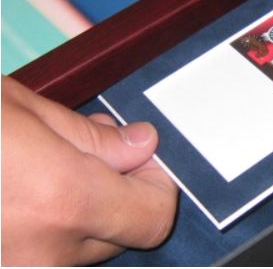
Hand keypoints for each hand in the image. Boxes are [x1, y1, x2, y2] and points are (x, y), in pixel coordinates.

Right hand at [1, 76, 177, 265]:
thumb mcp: (24, 110)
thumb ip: (93, 138)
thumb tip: (142, 145)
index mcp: (63, 200)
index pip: (154, 218)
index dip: (156, 185)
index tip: (140, 156)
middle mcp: (44, 251)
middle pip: (123, 235)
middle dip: (121, 195)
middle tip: (96, 153)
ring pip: (84, 248)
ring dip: (83, 212)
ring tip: (53, 167)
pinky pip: (49, 254)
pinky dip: (51, 226)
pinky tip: (30, 191)